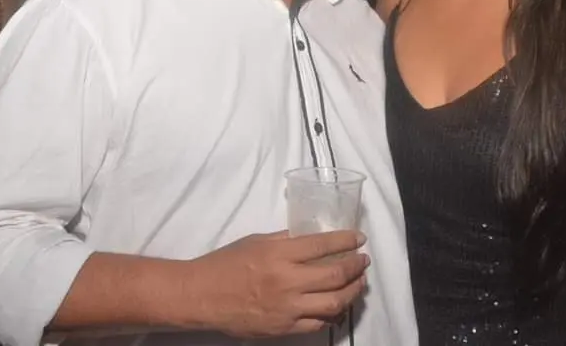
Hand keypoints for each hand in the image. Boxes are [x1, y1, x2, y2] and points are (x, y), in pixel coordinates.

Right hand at [182, 230, 368, 337]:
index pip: (324, 244)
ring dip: (352, 291)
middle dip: (357, 266)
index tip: (359, 238)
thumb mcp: (257, 241)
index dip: (347, 240)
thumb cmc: (226, 263)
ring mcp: (287, 308)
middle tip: (363, 261)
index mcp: (280, 254)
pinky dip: (332, 314)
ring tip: (358, 283)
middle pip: (336, 274)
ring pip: (334, 302)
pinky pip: (318, 323)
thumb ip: (286, 239)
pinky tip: (337, 305)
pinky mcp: (284, 328)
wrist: (202, 296)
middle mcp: (288, 281)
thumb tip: (312, 237)